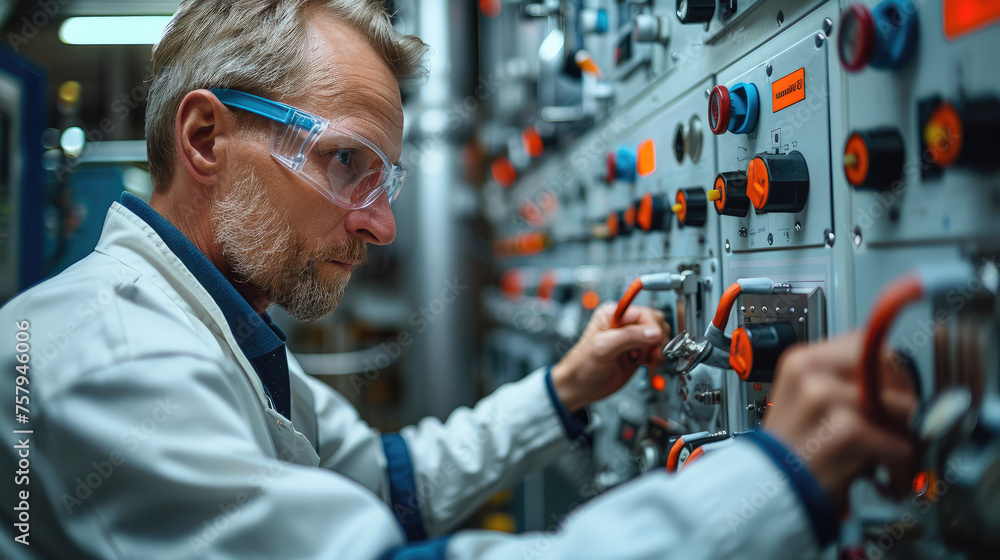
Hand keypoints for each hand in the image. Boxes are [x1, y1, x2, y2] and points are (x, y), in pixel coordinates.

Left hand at [550, 303, 670, 411]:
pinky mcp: (637, 353)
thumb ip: (629, 337)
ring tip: (649, 360)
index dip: (652, 327)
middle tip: (651, 353)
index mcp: (613, 314)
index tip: (653, 341)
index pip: (644, 313)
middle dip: (658, 339)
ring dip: (658, 350)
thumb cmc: (581, 366)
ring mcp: (632, 339)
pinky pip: (656, 351)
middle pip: (656, 323)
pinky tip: (649, 365)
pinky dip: (657, 359)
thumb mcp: (602, 348)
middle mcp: (624, 324)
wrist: (579, 388)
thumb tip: (653, 331)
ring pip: (659, 337)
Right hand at [763, 332, 918, 511]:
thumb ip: (844, 384)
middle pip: (890, 368)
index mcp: (802, 360)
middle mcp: (812, 372)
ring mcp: (826, 398)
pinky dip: (900, 470)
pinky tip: (883, 479)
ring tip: (892, 460)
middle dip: (904, 402)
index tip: (893, 394)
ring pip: (902, 408)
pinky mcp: (845, 430)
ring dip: (907, 441)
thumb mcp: (806, 401)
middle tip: (899, 429)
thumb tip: (897, 386)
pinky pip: (899, 444)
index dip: (888, 369)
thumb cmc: (792, 451)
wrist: (767, 488)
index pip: (865, 342)